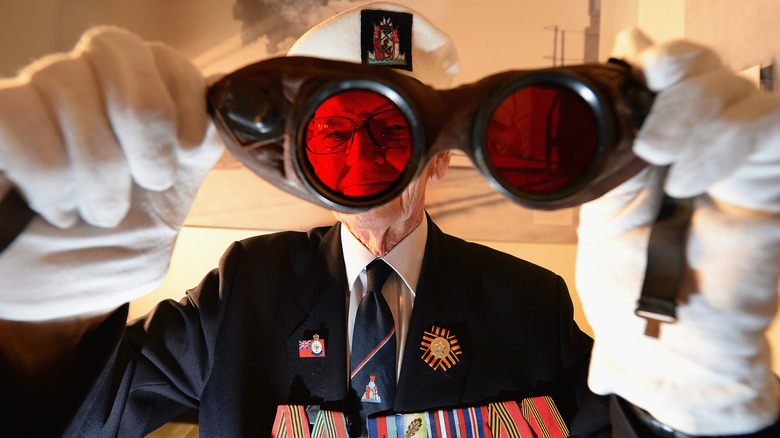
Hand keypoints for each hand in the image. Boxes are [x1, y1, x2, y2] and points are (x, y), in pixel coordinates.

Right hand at [0, 27, 223, 320]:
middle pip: (120, 52)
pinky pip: (21, 115)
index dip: (183, 92)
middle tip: (149, 182)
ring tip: (98, 212)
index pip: (163, 57)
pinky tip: (58, 207)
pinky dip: (52, 173)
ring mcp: (35, 104)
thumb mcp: (164, 219)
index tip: (188, 148)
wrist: (48, 303)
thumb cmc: (107, 257)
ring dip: (99, 163)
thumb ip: (190, 166)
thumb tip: (209, 120)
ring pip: (70, 80)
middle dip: (146, 125)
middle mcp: (84, 92)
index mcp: (133, 109)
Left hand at [576, 28, 779, 434]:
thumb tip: (608, 90)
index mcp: (660, 145)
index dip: (659, 57)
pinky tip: (691, 179)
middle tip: (648, 136)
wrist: (661, 347)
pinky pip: (771, 128)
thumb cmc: (626, 283)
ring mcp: (743, 164)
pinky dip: (728, 139)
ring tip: (664, 164)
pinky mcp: (772, 185)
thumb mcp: (603, 208)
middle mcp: (705, 145)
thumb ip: (613, 149)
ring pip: (741, 90)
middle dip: (677, 77)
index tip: (631, 60)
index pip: (675, 74)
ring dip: (695, 113)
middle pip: (709, 71)